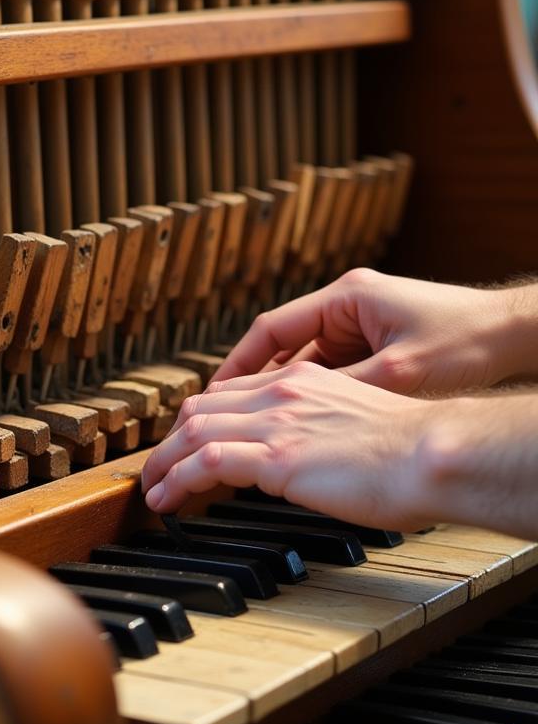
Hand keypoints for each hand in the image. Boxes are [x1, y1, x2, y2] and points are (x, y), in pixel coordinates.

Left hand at [140, 361, 434, 530]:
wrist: (432, 453)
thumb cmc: (411, 449)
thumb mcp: (354, 422)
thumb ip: (317, 428)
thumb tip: (300, 456)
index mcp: (301, 380)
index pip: (230, 393)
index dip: (199, 419)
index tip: (186, 443)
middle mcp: (280, 392)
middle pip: (201, 408)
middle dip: (170, 439)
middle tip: (158, 466)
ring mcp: (275, 422)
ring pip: (193, 432)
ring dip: (164, 462)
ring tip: (151, 489)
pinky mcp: (275, 456)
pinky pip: (206, 462)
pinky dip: (177, 480)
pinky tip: (166, 500)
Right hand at [215, 268, 533, 395]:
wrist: (515, 334)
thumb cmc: (465, 340)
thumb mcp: (396, 371)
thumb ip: (341, 388)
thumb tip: (292, 413)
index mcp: (344, 298)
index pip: (271, 328)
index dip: (238, 362)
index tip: (216, 392)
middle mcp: (347, 305)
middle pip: (284, 345)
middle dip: (256, 381)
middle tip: (229, 414)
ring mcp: (362, 324)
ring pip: (307, 361)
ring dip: (289, 391)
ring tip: (263, 425)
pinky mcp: (376, 342)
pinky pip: (332, 369)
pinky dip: (318, 394)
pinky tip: (308, 422)